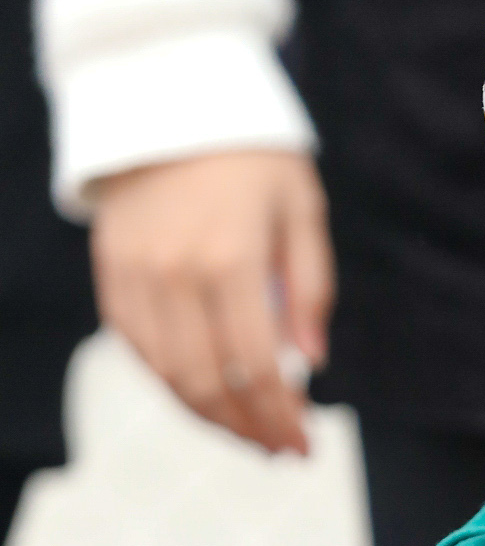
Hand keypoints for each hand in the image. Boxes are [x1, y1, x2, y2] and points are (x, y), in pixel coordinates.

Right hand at [90, 149, 334, 452]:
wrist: (169, 96)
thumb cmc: (252, 154)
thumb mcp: (302, 209)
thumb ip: (311, 290)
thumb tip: (312, 363)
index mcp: (231, 258)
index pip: (259, 368)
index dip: (282, 418)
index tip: (305, 447)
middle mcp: (175, 273)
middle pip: (209, 384)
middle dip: (248, 429)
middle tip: (279, 449)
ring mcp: (136, 275)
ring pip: (168, 376)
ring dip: (210, 417)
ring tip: (248, 432)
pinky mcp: (111, 273)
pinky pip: (138, 350)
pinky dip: (172, 382)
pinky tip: (206, 395)